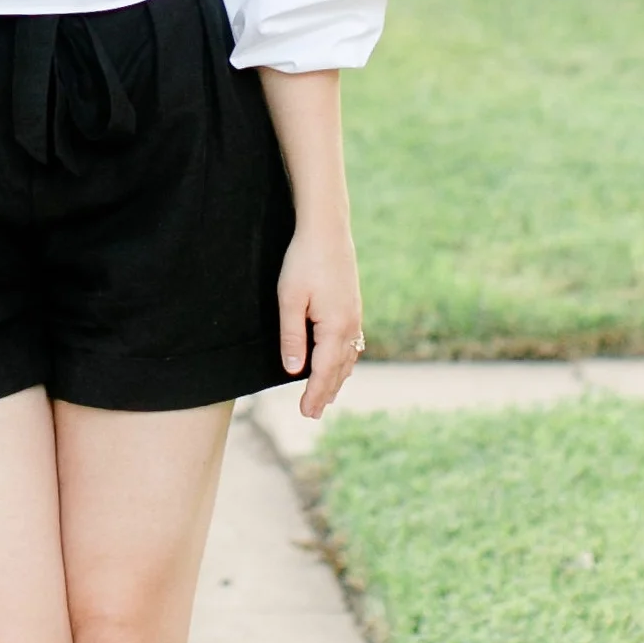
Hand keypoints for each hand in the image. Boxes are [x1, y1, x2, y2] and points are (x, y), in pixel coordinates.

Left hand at [277, 218, 364, 421]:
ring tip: (327, 396)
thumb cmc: (304, 261)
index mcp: (335, 327)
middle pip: (338, 368)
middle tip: (313, 413)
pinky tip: (341, 362)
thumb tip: (293, 370)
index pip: (323, 370)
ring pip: (348, 356)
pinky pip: (352, 342)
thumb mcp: (289, 299)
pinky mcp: (352, 305)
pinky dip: (345, 360)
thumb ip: (292, 336)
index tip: (306, 412)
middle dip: (325, 391)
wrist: (327, 229)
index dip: (314, 393)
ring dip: (337, 378)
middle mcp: (349, 325)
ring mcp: (354, 315)